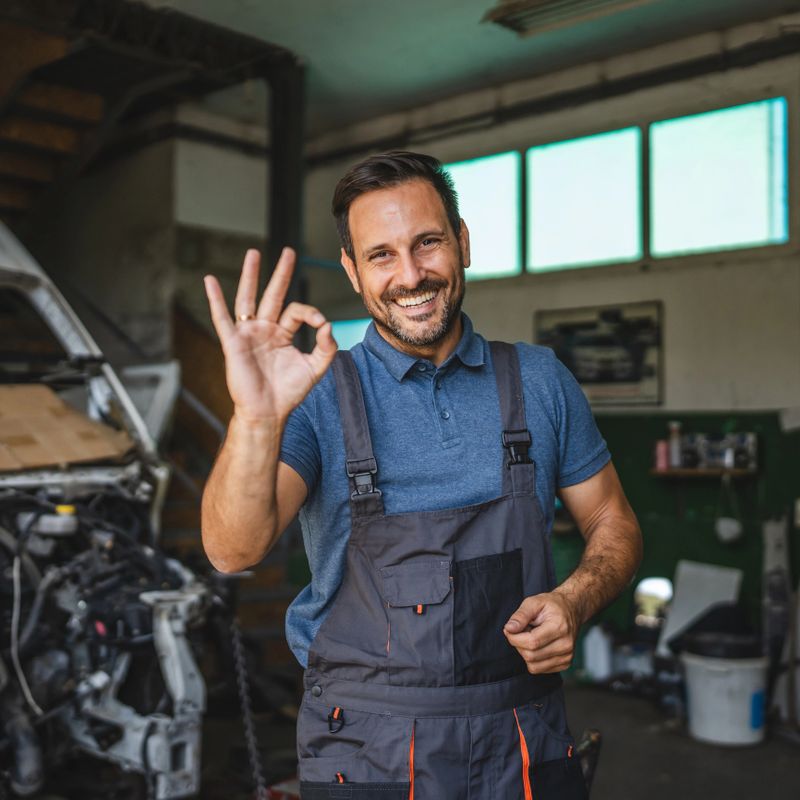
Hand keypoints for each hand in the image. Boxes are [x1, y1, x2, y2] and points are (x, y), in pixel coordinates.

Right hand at [204, 247, 337, 422]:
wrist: (268, 413)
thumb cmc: (289, 392)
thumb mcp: (315, 368)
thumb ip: (326, 347)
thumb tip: (328, 324)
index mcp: (283, 333)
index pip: (297, 311)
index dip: (310, 314)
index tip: (320, 324)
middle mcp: (265, 329)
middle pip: (273, 295)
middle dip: (281, 273)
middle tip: (290, 252)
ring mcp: (248, 334)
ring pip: (248, 298)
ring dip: (250, 276)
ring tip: (253, 253)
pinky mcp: (233, 343)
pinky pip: (222, 318)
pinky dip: (215, 299)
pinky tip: (210, 281)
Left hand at [503, 590, 580, 673]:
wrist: (571, 609)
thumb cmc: (552, 605)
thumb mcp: (534, 602)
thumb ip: (521, 615)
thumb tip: (509, 629)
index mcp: (559, 627)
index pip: (532, 642)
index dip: (515, 638)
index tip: (509, 630)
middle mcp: (566, 645)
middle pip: (531, 656)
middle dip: (519, 644)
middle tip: (521, 631)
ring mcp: (567, 656)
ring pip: (534, 666)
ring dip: (525, 652)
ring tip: (531, 637)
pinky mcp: (565, 664)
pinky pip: (539, 669)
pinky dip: (533, 659)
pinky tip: (538, 645)